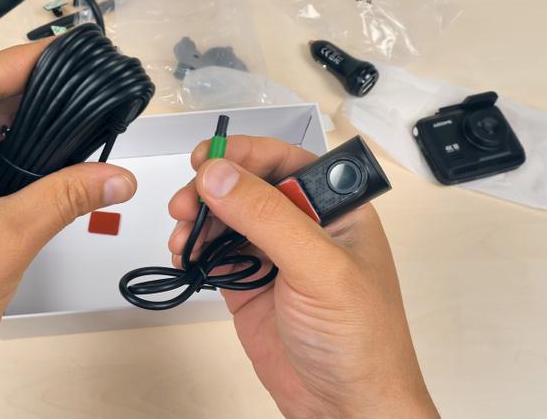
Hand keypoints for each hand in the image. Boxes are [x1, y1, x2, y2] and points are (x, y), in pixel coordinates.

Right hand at [168, 136, 436, 417]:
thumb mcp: (319, 268)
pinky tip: (185, 254)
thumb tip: (220, 176)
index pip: (287, 160)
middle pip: (249, 185)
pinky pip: (214, 253)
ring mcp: (274, 257)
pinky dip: (194, 249)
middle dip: (213, 186)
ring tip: (182, 231)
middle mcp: (304, 228)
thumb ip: (267, 217)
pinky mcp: (249, 285)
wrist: (345, 407)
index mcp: (336, 210)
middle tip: (187, 199)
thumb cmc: (363, 341)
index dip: (247, 153)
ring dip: (198, 218)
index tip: (209, 156)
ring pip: (226, 217)